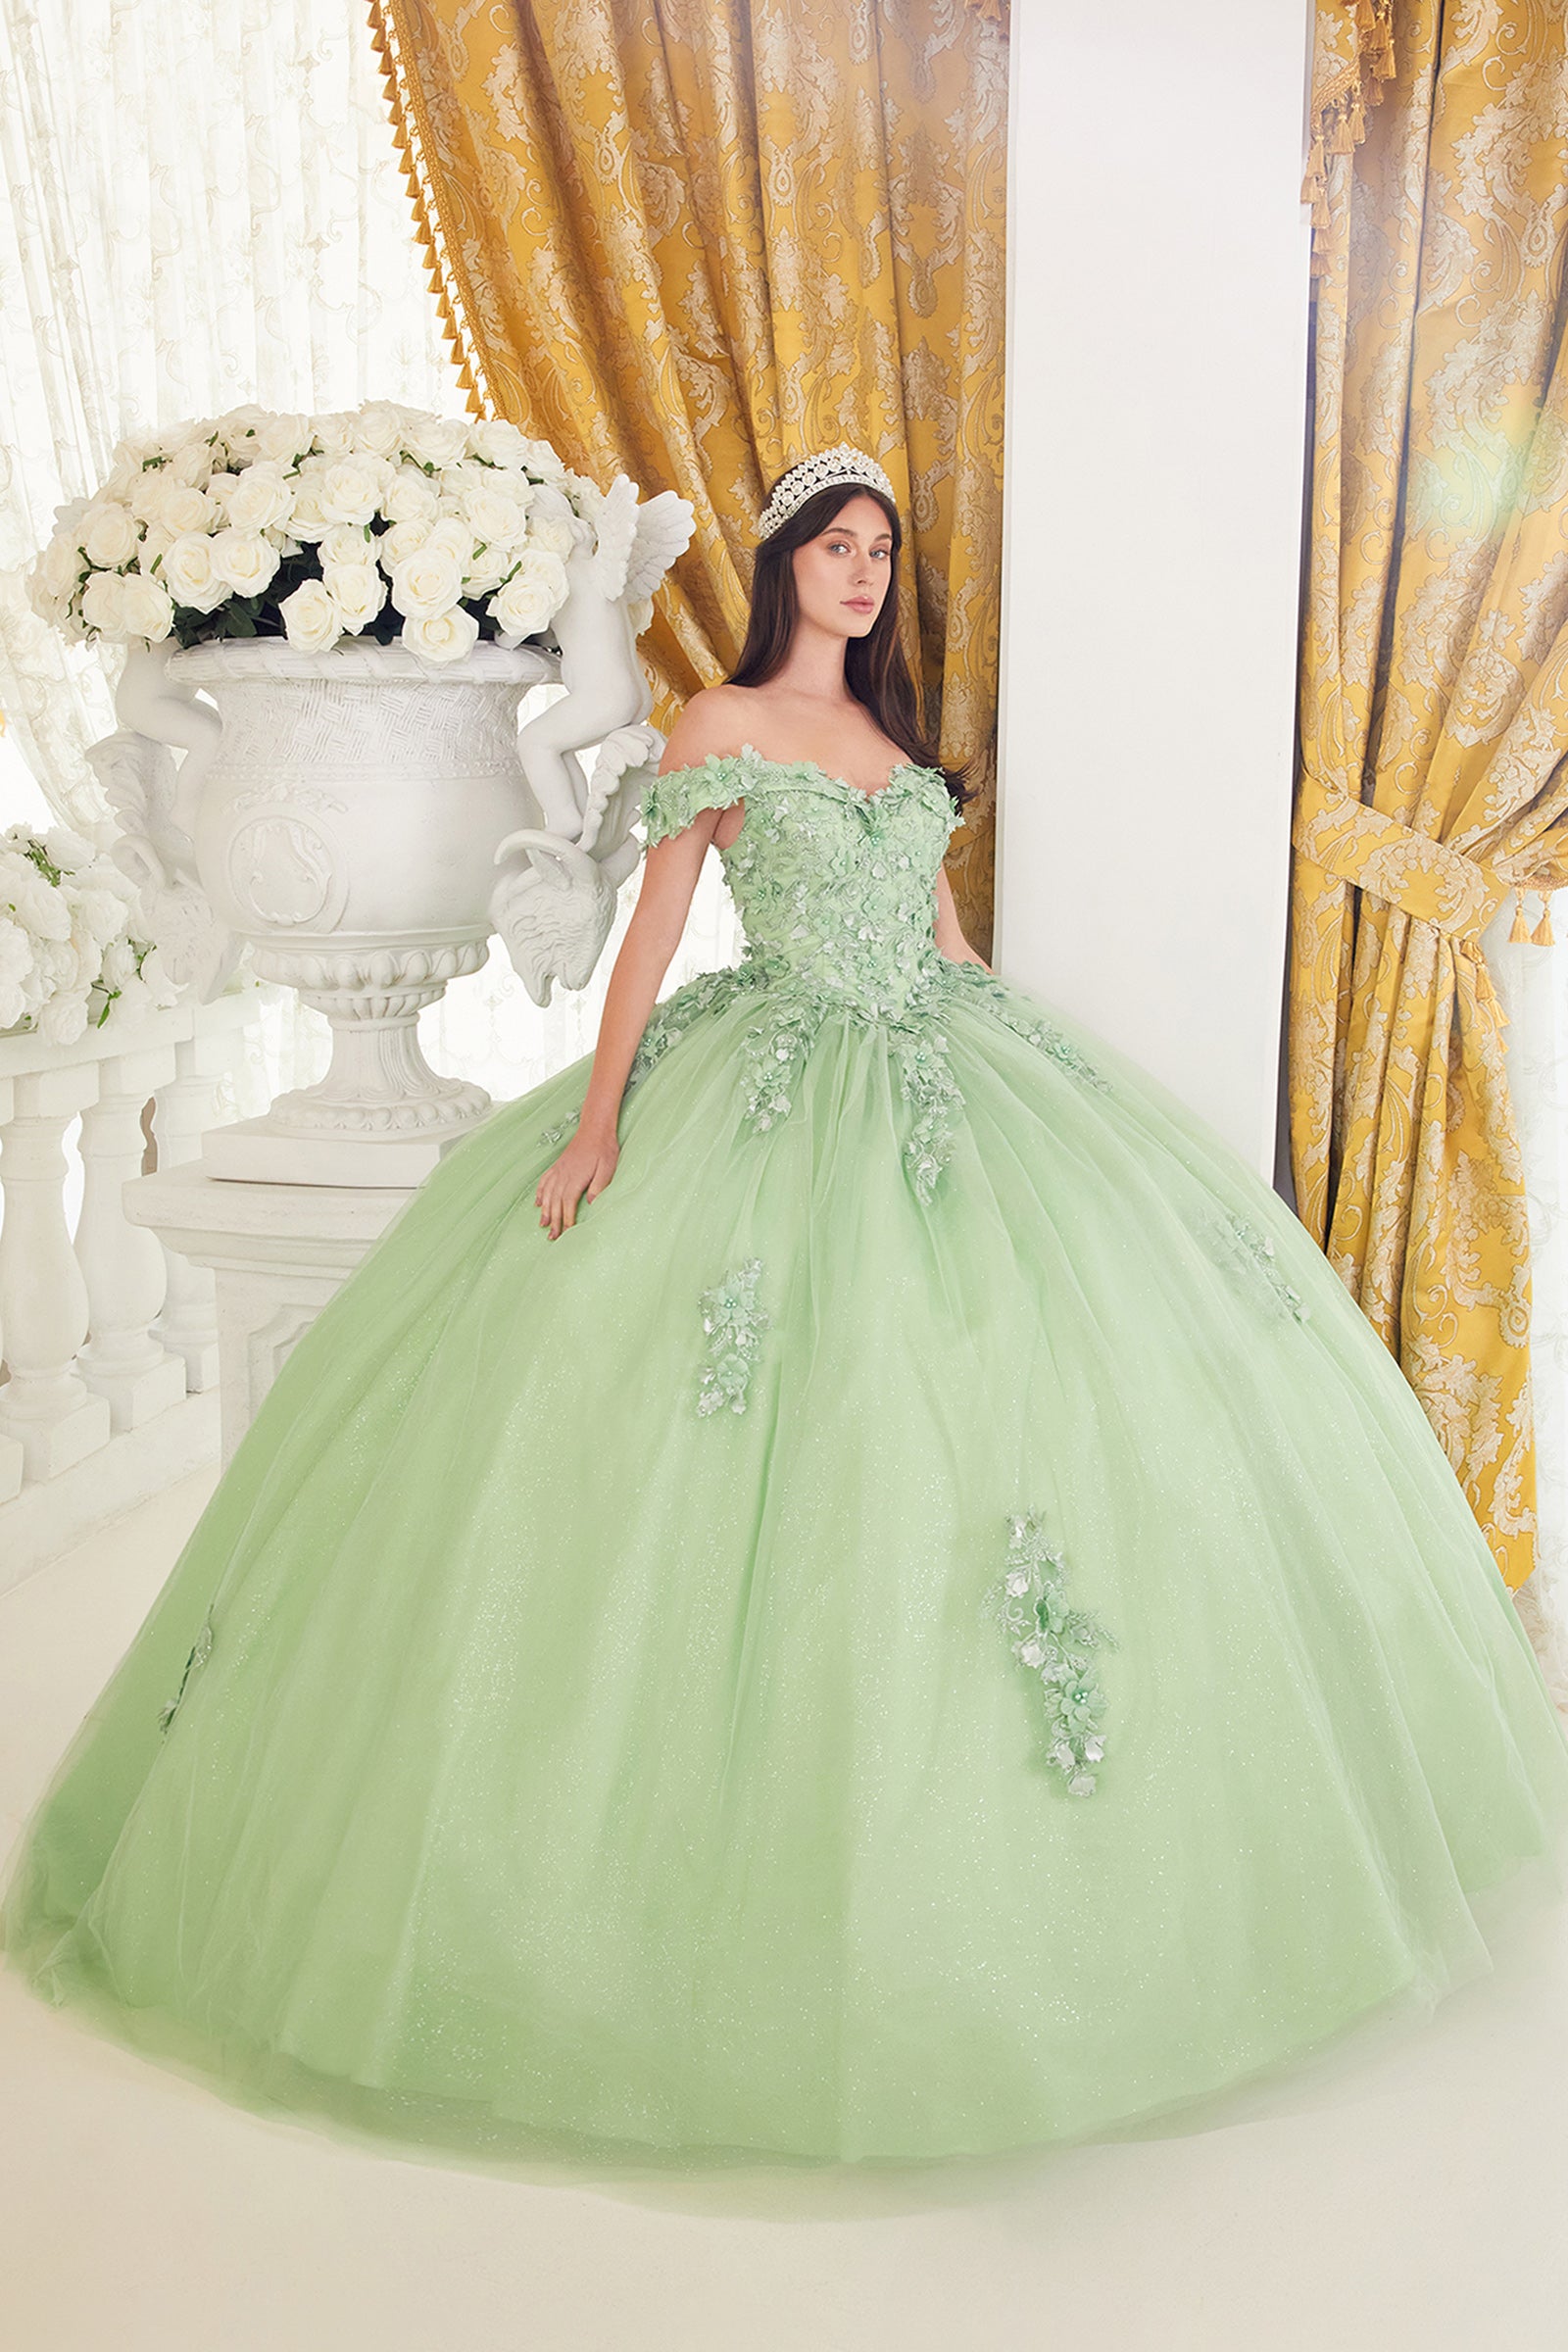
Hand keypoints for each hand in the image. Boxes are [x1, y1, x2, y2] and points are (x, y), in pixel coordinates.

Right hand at [535, 1124, 618, 1238]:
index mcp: (575, 1178)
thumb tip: (591, 1203)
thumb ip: (599, 1186)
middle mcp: (563, 1175)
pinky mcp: (558, 1166)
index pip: (568, 1203)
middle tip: (552, 1237)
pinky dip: (539, 1193)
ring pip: (548, 1194)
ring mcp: (559, 1170)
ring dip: (545, 1210)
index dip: (566, 1219)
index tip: (565, 1233)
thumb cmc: (604, 1149)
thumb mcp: (608, 1168)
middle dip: (553, 1220)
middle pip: (555, 1202)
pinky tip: (537, 1202)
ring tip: (542, 1224)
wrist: (595, 1128)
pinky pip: (545, 1181)